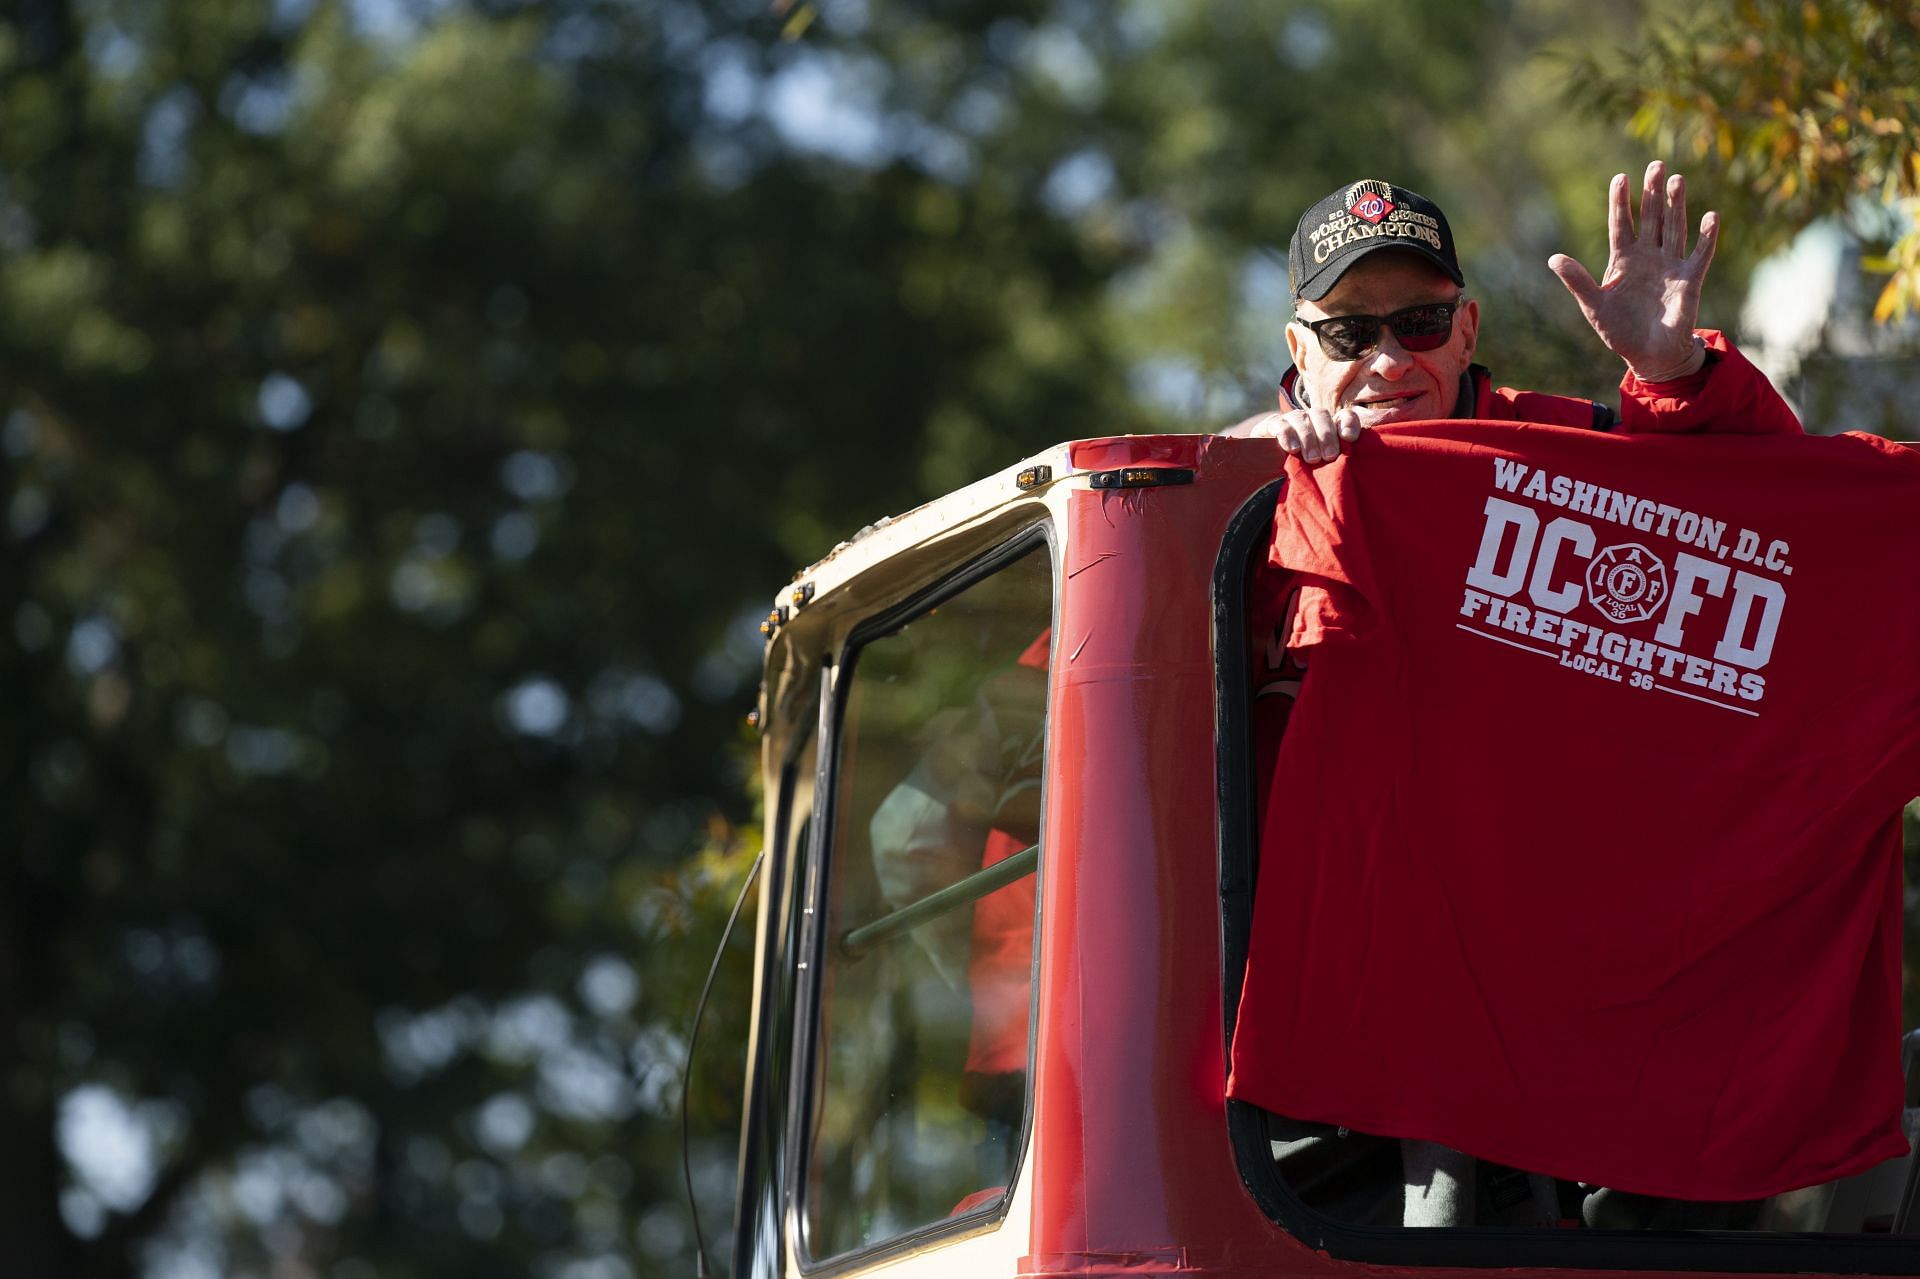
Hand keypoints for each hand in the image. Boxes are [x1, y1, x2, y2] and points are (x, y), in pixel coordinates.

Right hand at [1221, 385, 1362, 460]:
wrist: (1269, 472)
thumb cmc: (1304, 474)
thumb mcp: (1323, 471)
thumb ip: (1337, 466)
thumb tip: (1353, 468)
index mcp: (1328, 427)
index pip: (1343, 416)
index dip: (1348, 423)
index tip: (1349, 438)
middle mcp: (1310, 419)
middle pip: (1321, 414)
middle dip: (1326, 435)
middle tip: (1329, 456)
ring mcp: (1290, 420)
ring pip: (1301, 418)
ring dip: (1308, 437)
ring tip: (1312, 458)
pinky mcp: (1271, 425)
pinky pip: (1278, 423)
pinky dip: (1286, 435)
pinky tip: (1291, 449)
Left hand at [1548, 160, 1716, 382]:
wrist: (1648, 354)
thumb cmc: (1619, 330)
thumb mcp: (1594, 306)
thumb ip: (1578, 281)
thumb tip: (1553, 258)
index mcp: (1623, 261)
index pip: (1621, 224)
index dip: (1620, 202)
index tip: (1620, 177)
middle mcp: (1648, 257)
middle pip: (1651, 218)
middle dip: (1652, 193)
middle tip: (1655, 165)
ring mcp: (1670, 266)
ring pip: (1674, 228)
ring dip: (1676, 205)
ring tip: (1676, 180)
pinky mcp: (1690, 280)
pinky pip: (1700, 254)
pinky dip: (1706, 237)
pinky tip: (1710, 216)